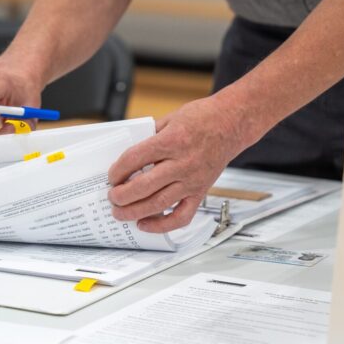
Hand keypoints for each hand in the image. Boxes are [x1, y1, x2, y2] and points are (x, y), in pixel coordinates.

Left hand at [108, 97, 250, 232]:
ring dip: (135, 212)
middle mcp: (182, 163)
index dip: (117, 170)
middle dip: (121, 195)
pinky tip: (146, 224)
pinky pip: (181, 216)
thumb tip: (128, 155)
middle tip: (111, 197)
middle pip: (144, 185)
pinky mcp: (200, 192)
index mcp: (172, 141)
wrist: (232, 124)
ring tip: (120, 213)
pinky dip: (162, 225)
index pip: (135, 159)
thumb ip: (149, 136)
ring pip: (159, 203)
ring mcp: (192, 180)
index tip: (111, 176)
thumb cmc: (203, 118)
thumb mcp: (170, 118)